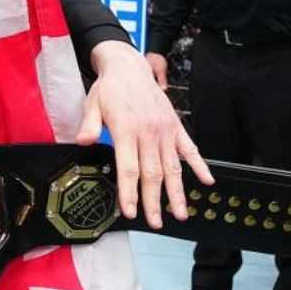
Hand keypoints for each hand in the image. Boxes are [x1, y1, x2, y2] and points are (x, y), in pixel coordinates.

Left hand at [77, 40, 212, 228]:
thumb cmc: (109, 88)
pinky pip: (190, 148)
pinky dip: (199, 164)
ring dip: (177, 192)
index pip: (128, 168)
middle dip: (154, 201)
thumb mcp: (92, 104)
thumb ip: (89, 125)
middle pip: (152, 173)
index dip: (130, 192)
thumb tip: (83, 141)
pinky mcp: (176, 126)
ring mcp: (165, 130)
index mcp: (126, 130)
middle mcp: (148, 132)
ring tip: (181, 214)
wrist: (130, 66)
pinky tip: (207, 181)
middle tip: (155, 223)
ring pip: (173, 166)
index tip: (131, 212)